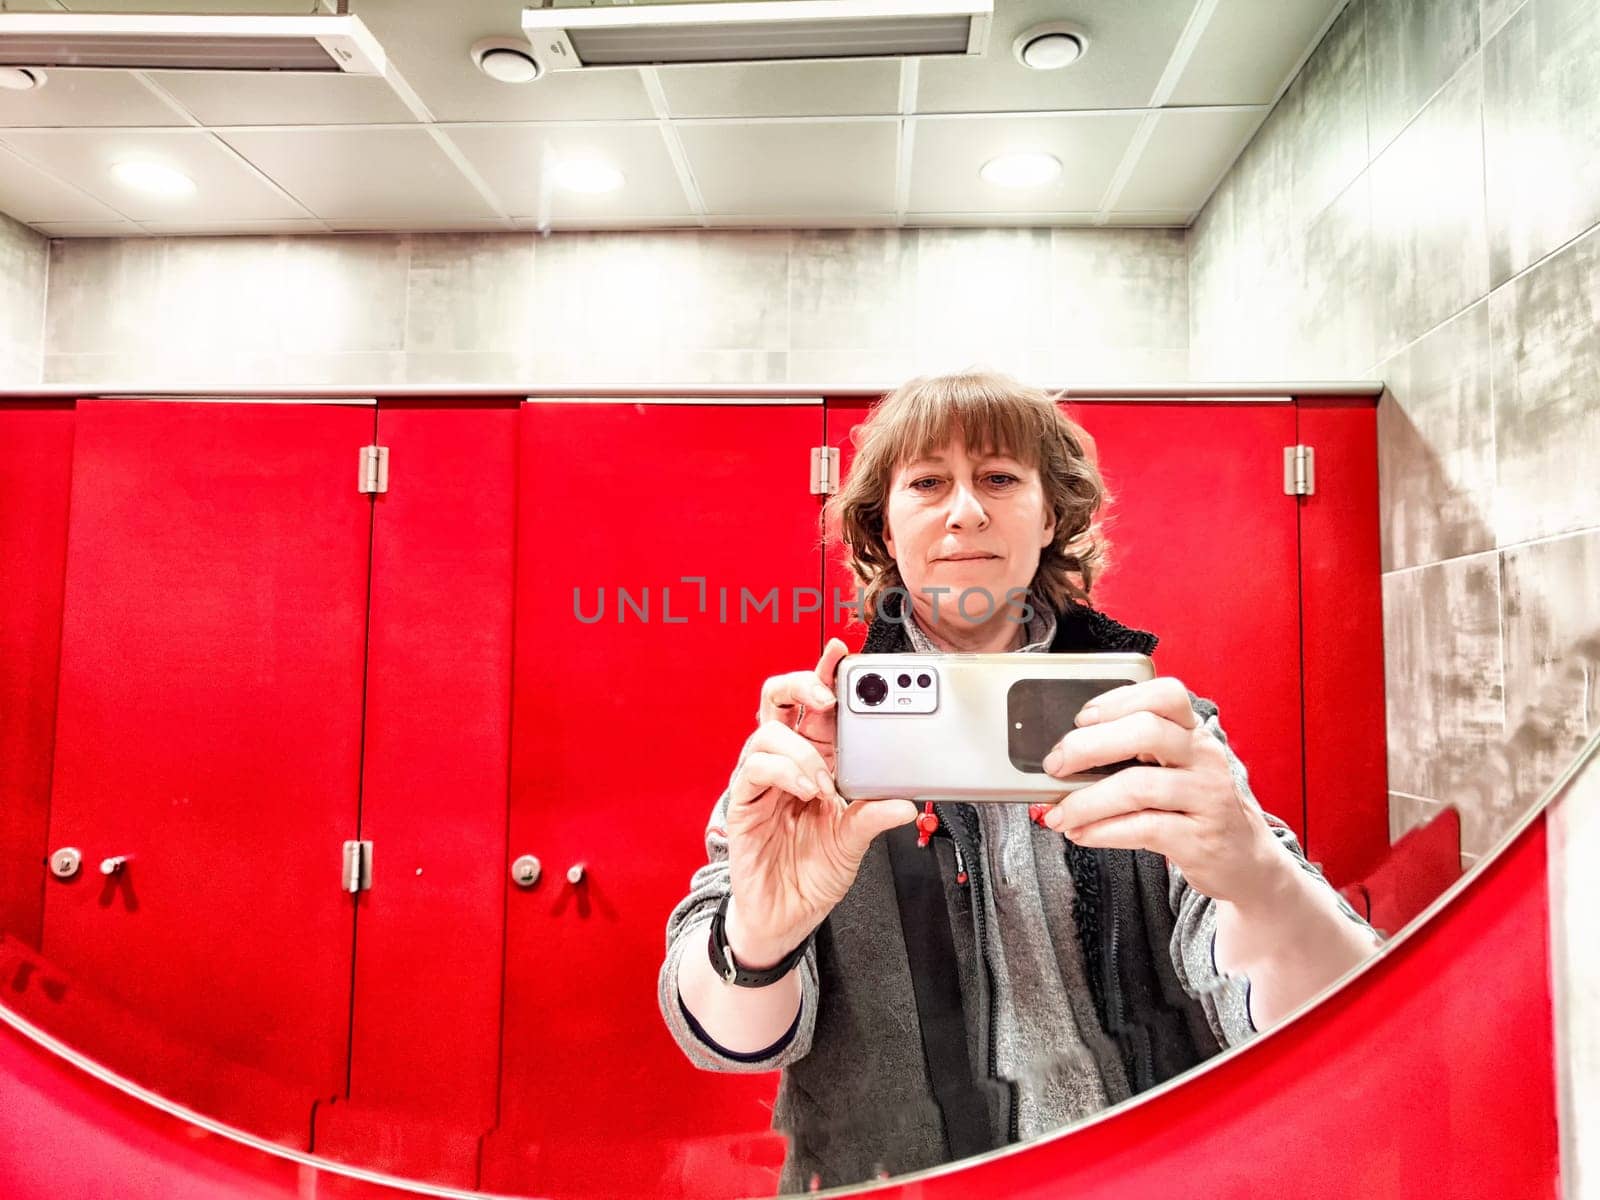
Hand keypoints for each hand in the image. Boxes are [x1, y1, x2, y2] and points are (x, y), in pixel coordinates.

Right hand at [724, 638, 917, 966]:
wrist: (785, 916)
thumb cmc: (813, 872)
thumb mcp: (854, 841)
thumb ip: (873, 816)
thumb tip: (905, 802)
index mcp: (816, 759)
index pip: (816, 705)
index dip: (825, 673)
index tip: (842, 651)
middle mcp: (787, 762)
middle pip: (780, 700)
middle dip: (802, 685)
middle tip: (827, 696)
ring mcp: (762, 781)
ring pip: (766, 732)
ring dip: (800, 749)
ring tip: (823, 781)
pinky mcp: (743, 803)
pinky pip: (753, 770)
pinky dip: (783, 771)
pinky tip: (805, 789)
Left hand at [1038, 677, 1285, 904]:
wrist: (1243, 860)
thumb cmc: (1191, 807)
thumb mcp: (1171, 770)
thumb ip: (1129, 755)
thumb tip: (1061, 758)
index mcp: (1193, 731)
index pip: (1165, 694)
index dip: (1119, 699)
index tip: (1081, 717)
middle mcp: (1204, 757)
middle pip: (1146, 732)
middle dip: (1089, 746)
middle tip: (1055, 764)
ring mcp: (1207, 797)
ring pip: (1139, 786)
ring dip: (1087, 800)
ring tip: (1058, 813)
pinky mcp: (1200, 839)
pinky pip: (1144, 828)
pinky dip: (1103, 831)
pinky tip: (1080, 833)